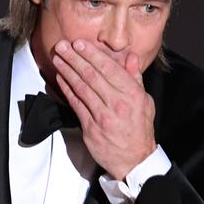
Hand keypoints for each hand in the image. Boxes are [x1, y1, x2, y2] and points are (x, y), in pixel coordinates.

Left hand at [51, 39, 156, 179]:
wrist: (134, 160)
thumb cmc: (139, 129)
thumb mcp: (145, 102)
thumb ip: (135, 78)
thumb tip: (131, 57)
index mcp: (132, 95)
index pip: (109, 69)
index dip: (92, 54)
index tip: (80, 43)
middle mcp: (117, 104)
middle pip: (92, 75)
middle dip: (75, 58)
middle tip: (62, 46)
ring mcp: (103, 116)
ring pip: (81, 88)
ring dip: (67, 71)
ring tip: (58, 58)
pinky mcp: (90, 128)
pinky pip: (76, 104)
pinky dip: (67, 89)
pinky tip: (60, 78)